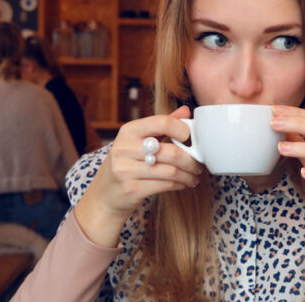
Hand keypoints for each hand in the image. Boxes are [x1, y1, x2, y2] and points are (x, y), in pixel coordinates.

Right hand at [74, 106, 203, 245]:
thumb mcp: (139, 140)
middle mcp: (124, 148)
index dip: (182, 130)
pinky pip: (165, 185)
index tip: (191, 139)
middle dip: (191, 160)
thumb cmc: (128, 162)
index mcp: (129, 131)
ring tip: (194, 176)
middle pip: (170, 152)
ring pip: (170, 171)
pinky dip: (179, 185)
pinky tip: (183, 183)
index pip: (161, 122)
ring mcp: (125, 170)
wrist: (105, 194)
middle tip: (199, 164)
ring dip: (188, 175)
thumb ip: (163, 124)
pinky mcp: (131, 189)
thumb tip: (186, 110)